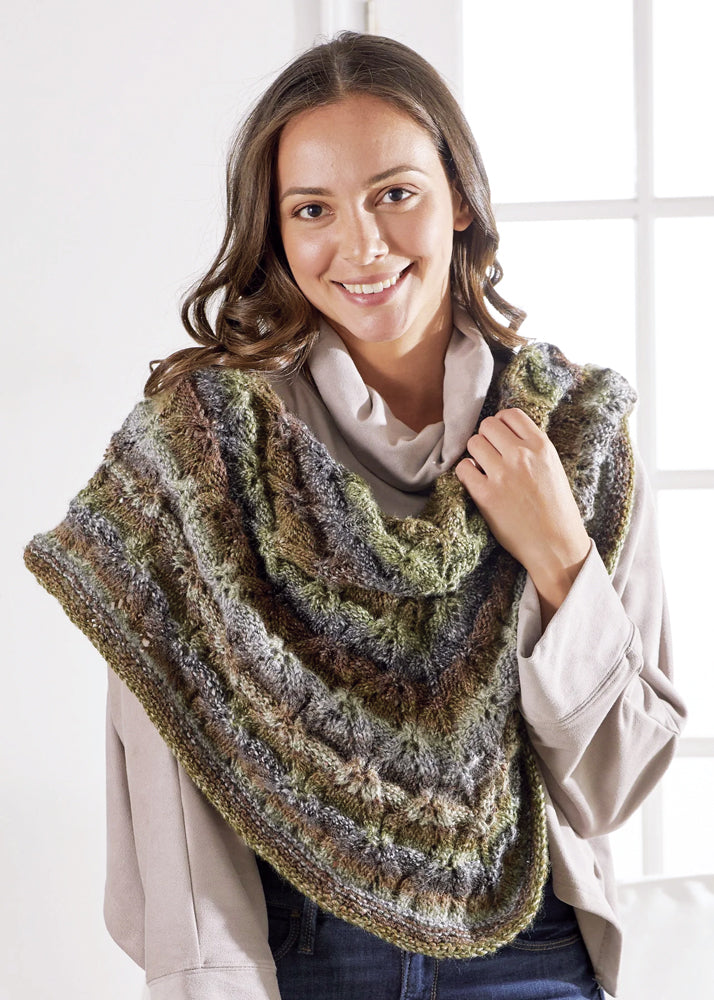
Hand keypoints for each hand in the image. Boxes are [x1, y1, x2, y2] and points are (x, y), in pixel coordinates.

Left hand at [454, 407, 590, 622]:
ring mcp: (502, 474)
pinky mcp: (485, 495)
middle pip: (487, 426)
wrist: (556, 546)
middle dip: (486, 439)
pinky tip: (477, 484)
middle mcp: (521, 455)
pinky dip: (466, 474)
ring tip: (484, 470)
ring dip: (475, 455)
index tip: (500, 437)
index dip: (501, 424)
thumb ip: (532, 449)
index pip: (510, 414)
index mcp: (542, 446)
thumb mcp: (553, 469)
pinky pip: (462, 469)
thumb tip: (506, 434)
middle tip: (490, 456)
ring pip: (473, 443)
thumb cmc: (556, 510)